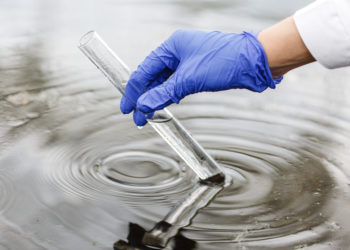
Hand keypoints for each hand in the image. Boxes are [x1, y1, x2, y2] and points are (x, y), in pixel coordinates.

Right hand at [120, 29, 281, 125]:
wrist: (254, 62)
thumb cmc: (226, 61)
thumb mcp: (189, 79)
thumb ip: (163, 93)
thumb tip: (143, 106)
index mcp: (172, 46)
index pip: (144, 70)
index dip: (134, 91)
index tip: (127, 108)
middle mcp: (178, 52)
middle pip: (152, 76)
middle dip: (144, 96)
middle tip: (137, 116)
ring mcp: (188, 61)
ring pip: (164, 81)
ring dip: (156, 97)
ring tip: (148, 114)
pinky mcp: (197, 70)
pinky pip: (176, 83)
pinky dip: (169, 94)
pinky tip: (164, 104)